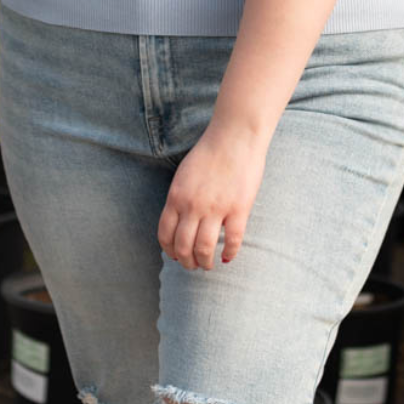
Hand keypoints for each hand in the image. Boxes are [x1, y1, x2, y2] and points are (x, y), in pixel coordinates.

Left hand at [158, 121, 268, 270]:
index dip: (169, 250)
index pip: (165, 234)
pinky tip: (228, 257)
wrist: (235, 137)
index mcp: (176, 197)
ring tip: (208, 266)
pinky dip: (230, 253)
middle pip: (183, 246)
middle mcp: (192, 206)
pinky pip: (232, 240)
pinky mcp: (238, 209)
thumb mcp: (184, 175)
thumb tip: (180, 219)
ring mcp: (215, 209)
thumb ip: (180, 197)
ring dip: (205, 263)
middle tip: (193, 266)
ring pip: (205, 249)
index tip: (175, 255)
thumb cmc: (210, 152)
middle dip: (186, 262)